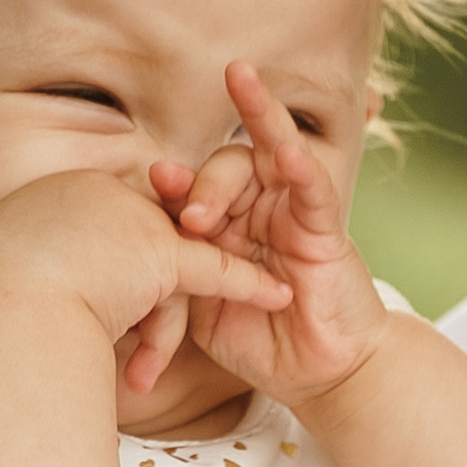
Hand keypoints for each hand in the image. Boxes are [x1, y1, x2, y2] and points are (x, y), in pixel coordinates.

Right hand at [0, 167, 293, 401]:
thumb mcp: (3, 283)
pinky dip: (245, 285)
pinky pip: (212, 270)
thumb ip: (30, 276)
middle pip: (139, 248)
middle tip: (135, 344)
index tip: (106, 300)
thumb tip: (13, 298)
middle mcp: (93, 195)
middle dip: (148, 299)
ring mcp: (129, 218)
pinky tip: (275, 296)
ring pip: (167, 269)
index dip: (112, 272)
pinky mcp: (160, 251)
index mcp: (52, 201)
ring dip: (160, 326)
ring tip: (139, 376)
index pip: (103, 231)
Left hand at [152, 63, 390, 407]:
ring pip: (272, 156)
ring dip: (252, 130)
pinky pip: (314, 190)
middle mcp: (259, 209)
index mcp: (226, 225)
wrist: (315, 376)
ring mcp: (293, 214)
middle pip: (228, 166)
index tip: (152, 181)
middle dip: (203, 183)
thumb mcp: (205, 308)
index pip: (196, 189)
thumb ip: (182, 273)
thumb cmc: (259, 341)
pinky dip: (302, 168)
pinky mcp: (327, 230)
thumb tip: (139, 243)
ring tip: (238, 91)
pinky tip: (289, 150)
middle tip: (187, 217)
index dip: (174, 184)